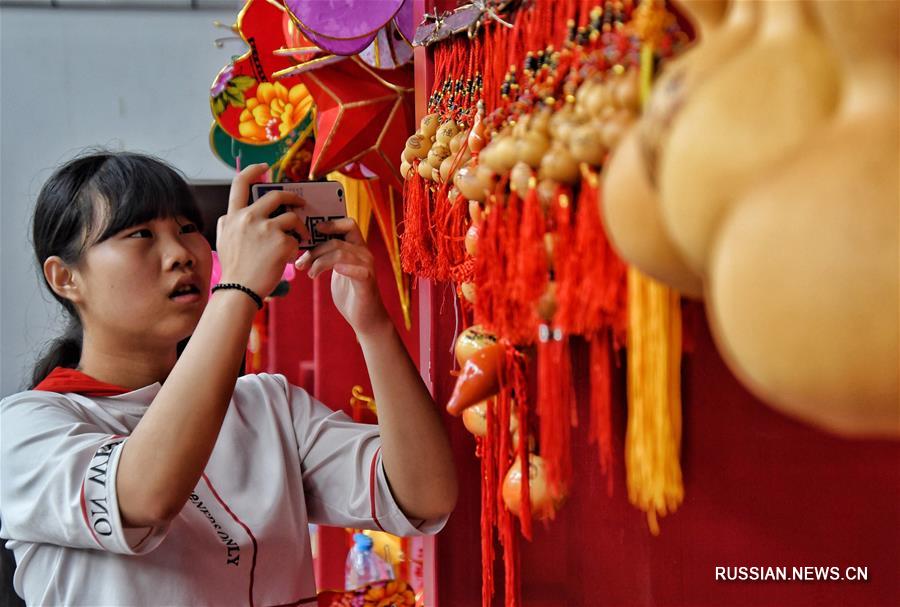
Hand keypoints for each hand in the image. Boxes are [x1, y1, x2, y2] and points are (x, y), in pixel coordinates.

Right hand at [216, 164, 308, 296]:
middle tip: (301, 203)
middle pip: (277, 196)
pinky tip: (290, 257)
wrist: (240, 290)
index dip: (253, 170)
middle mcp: (249, 217)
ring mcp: (266, 229)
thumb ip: (230, 222)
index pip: (240, 183)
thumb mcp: (223, 239)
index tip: (265, 167)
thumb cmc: (234, 268)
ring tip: (300, 237)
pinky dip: (296, 247)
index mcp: (234, 216)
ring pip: (291, 218)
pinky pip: (296, 239)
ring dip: (299, 227)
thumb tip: (237, 212)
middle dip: (292, 198)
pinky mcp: (281, 242)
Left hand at [294, 218, 390, 336]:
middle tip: (301, 263)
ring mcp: (367, 267)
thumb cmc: (350, 294)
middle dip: (315, 249)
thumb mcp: (336, 270)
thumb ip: (328, 257)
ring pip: (340, 253)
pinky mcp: (367, 281)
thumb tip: (306, 246)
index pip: (348, 224)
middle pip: (337, 240)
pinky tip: (323, 275)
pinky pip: (355, 269)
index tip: (313, 231)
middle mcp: (364, 254)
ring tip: (309, 274)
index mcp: (358, 248)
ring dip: (319, 262)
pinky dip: (340, 268)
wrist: (365, 318)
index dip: (331, 224)